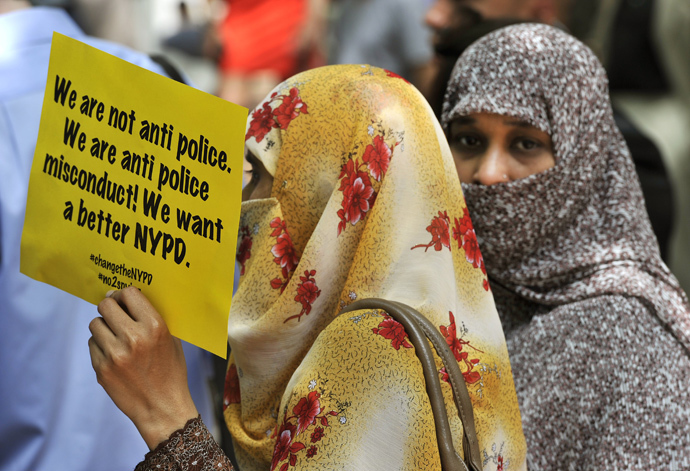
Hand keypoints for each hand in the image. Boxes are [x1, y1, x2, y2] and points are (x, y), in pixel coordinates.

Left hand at [88, 287, 197, 448]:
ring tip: (116, 337)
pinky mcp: (102, 369)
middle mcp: (133, 338)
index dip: (124, 294)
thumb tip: (128, 297)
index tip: (123, 300)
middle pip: (106, 305)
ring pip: (95, 324)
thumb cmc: (170, 370)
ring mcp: (115, 354)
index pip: (128, 294)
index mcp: (154, 326)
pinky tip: (115, 354)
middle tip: (115, 314)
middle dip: (110, 307)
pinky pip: (92, 344)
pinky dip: (101, 345)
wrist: (162, 407)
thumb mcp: (172, 339)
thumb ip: (152, 317)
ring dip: (104, 327)